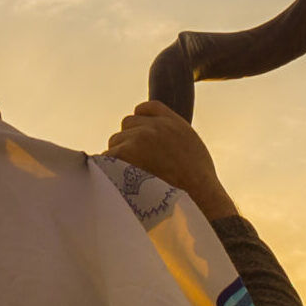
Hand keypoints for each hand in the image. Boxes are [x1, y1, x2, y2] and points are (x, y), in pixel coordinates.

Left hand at [103, 100, 238, 218]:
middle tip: (135, 163)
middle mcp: (154, 126)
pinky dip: (108, 169)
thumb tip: (160, 145)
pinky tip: (120, 180)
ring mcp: (139, 138)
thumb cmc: (198, 183)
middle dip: (128, 140)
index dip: (139, 121)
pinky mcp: (125, 152)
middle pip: (127, 124)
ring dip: (119, 155)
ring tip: (131, 176)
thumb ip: (173, 138)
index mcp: (173, 123)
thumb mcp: (192, 149)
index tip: (138, 135)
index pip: (146, 108)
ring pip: (115, 140)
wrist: (197, 196)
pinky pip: (107, 157)